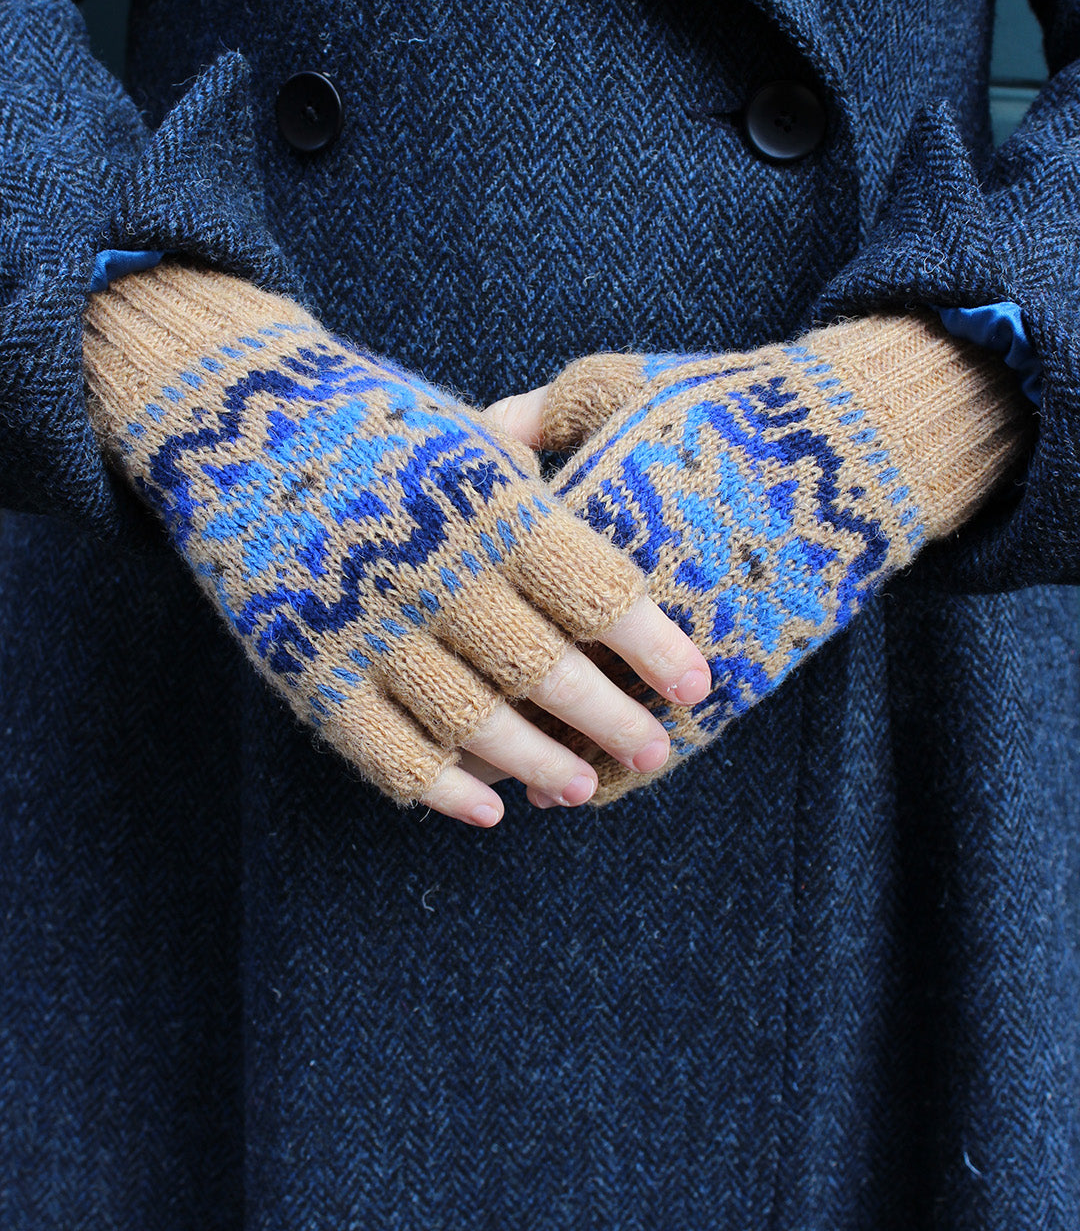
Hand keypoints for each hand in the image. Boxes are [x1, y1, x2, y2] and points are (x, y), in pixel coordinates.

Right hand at [83, 263, 711, 828]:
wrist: (235, 420)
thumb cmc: (377, 425)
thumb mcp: (467, 429)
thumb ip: (545, 488)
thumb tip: (627, 530)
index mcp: (483, 503)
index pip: (592, 588)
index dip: (652, 645)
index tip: (698, 685)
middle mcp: (433, 570)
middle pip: (545, 667)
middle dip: (611, 718)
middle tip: (655, 752)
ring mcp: (367, 625)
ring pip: (473, 720)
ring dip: (538, 763)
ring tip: (585, 787)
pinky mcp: (308, 667)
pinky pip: (387, 748)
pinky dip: (442, 788)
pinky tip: (487, 809)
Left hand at [486, 315, 1026, 804]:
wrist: (846, 441)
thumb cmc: (718, 402)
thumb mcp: (610, 386)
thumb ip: (531, 418)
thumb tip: (468, 441)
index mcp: (578, 517)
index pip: (493, 595)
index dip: (450, 633)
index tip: (415, 652)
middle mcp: (622, 591)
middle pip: (532, 674)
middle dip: (482, 713)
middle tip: (441, 734)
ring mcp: (681, 641)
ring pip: (594, 726)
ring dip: (548, 762)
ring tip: (509, 784)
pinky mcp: (738, 670)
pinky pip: (662, 742)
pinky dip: (620, 776)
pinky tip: (586, 789)